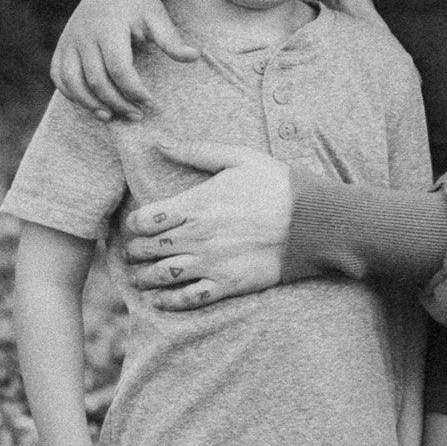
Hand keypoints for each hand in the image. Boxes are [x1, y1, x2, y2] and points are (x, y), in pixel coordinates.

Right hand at [52, 0, 196, 121]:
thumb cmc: (141, 2)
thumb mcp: (158, 17)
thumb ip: (171, 40)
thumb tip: (195, 57)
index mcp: (109, 28)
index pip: (119, 69)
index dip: (134, 90)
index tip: (151, 103)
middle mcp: (85, 35)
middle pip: (96, 80)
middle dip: (116, 103)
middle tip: (137, 116)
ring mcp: (70, 39)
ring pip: (72, 81)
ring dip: (89, 103)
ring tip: (110, 117)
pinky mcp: (63, 43)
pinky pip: (57, 74)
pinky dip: (70, 92)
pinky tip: (91, 104)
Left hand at [124, 144, 292, 308]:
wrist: (312, 221)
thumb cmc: (278, 185)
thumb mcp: (239, 157)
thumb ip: (197, 151)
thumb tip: (160, 143)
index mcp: (197, 205)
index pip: (144, 220)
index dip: (134, 224)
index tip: (138, 225)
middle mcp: (198, 236)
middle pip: (147, 249)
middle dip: (134, 251)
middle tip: (134, 252)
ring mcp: (211, 263)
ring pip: (161, 276)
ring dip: (143, 278)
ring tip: (140, 276)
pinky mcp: (227, 284)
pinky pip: (188, 299)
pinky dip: (169, 302)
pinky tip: (160, 300)